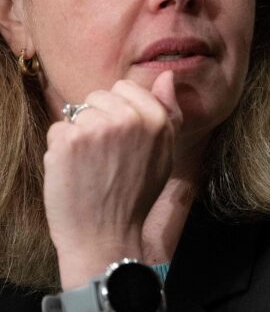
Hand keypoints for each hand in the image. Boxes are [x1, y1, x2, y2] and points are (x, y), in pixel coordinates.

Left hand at [43, 70, 182, 287]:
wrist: (106, 236)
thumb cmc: (136, 194)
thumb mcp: (165, 152)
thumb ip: (169, 111)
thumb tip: (167, 75)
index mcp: (157, 120)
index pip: (125, 88)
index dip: (119, 111)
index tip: (121, 139)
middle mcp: (129, 119)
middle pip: (99, 97)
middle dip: (98, 119)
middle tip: (105, 155)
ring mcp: (97, 128)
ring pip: (77, 113)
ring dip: (79, 134)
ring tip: (90, 164)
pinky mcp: (68, 141)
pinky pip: (58, 128)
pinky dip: (60, 148)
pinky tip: (74, 170)